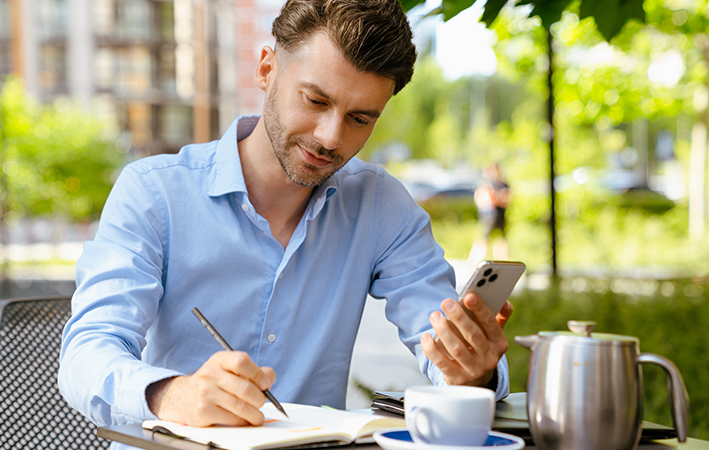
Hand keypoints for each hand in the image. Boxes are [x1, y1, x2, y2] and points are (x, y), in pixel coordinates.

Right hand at [147, 351, 275, 426]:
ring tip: (257, 416)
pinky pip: (232, 419)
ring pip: (240, 406)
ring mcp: (205, 393)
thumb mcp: (228, 369)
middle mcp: (210, 374)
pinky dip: (243, 421)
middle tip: (262, 402)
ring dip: (254, 414)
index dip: (258, 374)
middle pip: (245, 388)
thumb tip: (269, 377)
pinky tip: (244, 419)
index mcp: (219, 360)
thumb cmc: (213, 382)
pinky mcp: (204, 411)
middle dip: (260, 399)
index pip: (241, 361)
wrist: (182, 397)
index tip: (266, 383)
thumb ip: (251, 371)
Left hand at [421, 293, 512, 386]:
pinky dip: (432, 349)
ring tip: (434, 316)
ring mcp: (473, 370)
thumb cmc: (482, 349)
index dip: (480, 309)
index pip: (490, 323)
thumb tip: (504, 302)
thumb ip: (499, 317)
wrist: (478, 382)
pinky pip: (442, 363)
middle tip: (446, 303)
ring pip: (456, 349)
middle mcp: (488, 357)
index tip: (468, 296)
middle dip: (459, 317)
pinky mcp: (457, 378)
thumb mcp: (494, 335)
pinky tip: (426, 337)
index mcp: (498, 343)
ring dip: (443, 330)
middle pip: (473, 335)